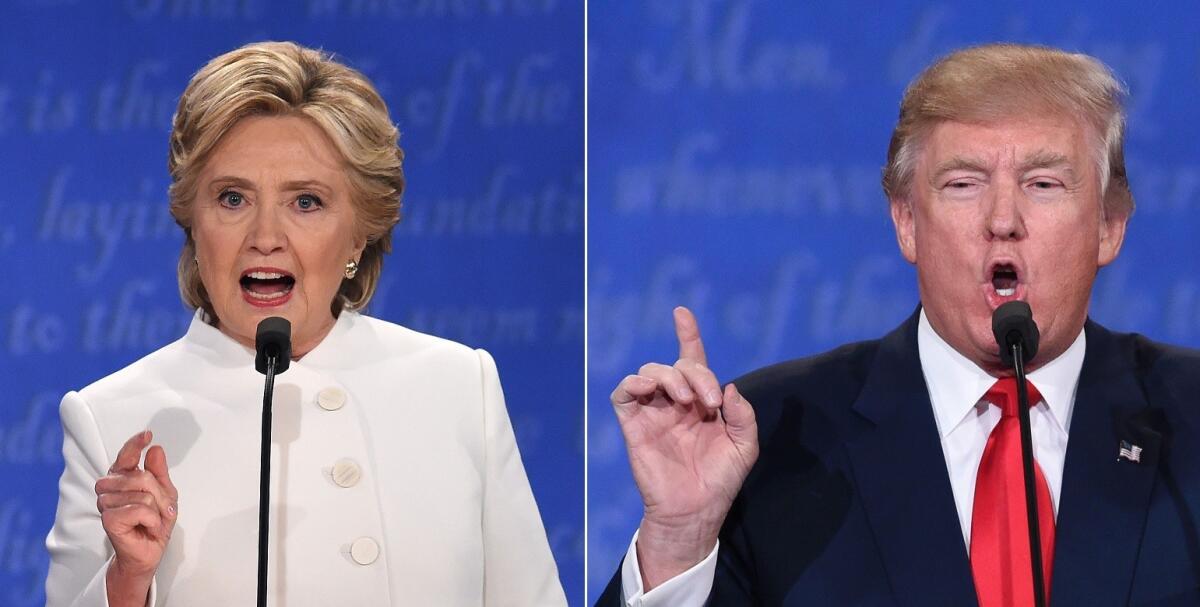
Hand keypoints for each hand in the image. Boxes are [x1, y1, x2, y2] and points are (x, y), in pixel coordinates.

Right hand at [95, 430, 177, 605]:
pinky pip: (140, 509)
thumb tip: (155, 449)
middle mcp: (109, 488)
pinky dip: (152, 519)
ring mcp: (106, 504)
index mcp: (122, 478)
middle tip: (161, 509)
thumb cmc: (154, 521)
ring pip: (143, 494)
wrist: (148, 551)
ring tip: (153, 519)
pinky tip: (148, 526)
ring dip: (157, 509)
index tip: (147, 435)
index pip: (126, 456)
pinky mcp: (108, 519)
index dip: (135, 444)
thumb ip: (159, 472)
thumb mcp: (165, 493)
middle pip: (141, 477)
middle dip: (159, 494)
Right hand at [611, 306, 758, 588]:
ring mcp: (653, 411)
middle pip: (678, 365)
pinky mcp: (633, 424)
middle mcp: (675, 401)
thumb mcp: (744, 446)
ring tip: (685, 401)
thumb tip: (728, 387)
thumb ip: (742, 415)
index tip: (681, 312)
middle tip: (710, 402)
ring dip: (671, 377)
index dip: (687, 334)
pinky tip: (652, 389)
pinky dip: (635, 383)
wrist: (695, 511)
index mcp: (701, 402)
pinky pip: (625, 393)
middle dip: (696, 374)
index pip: (692, 360)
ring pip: (650, 372)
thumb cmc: (720, 481)